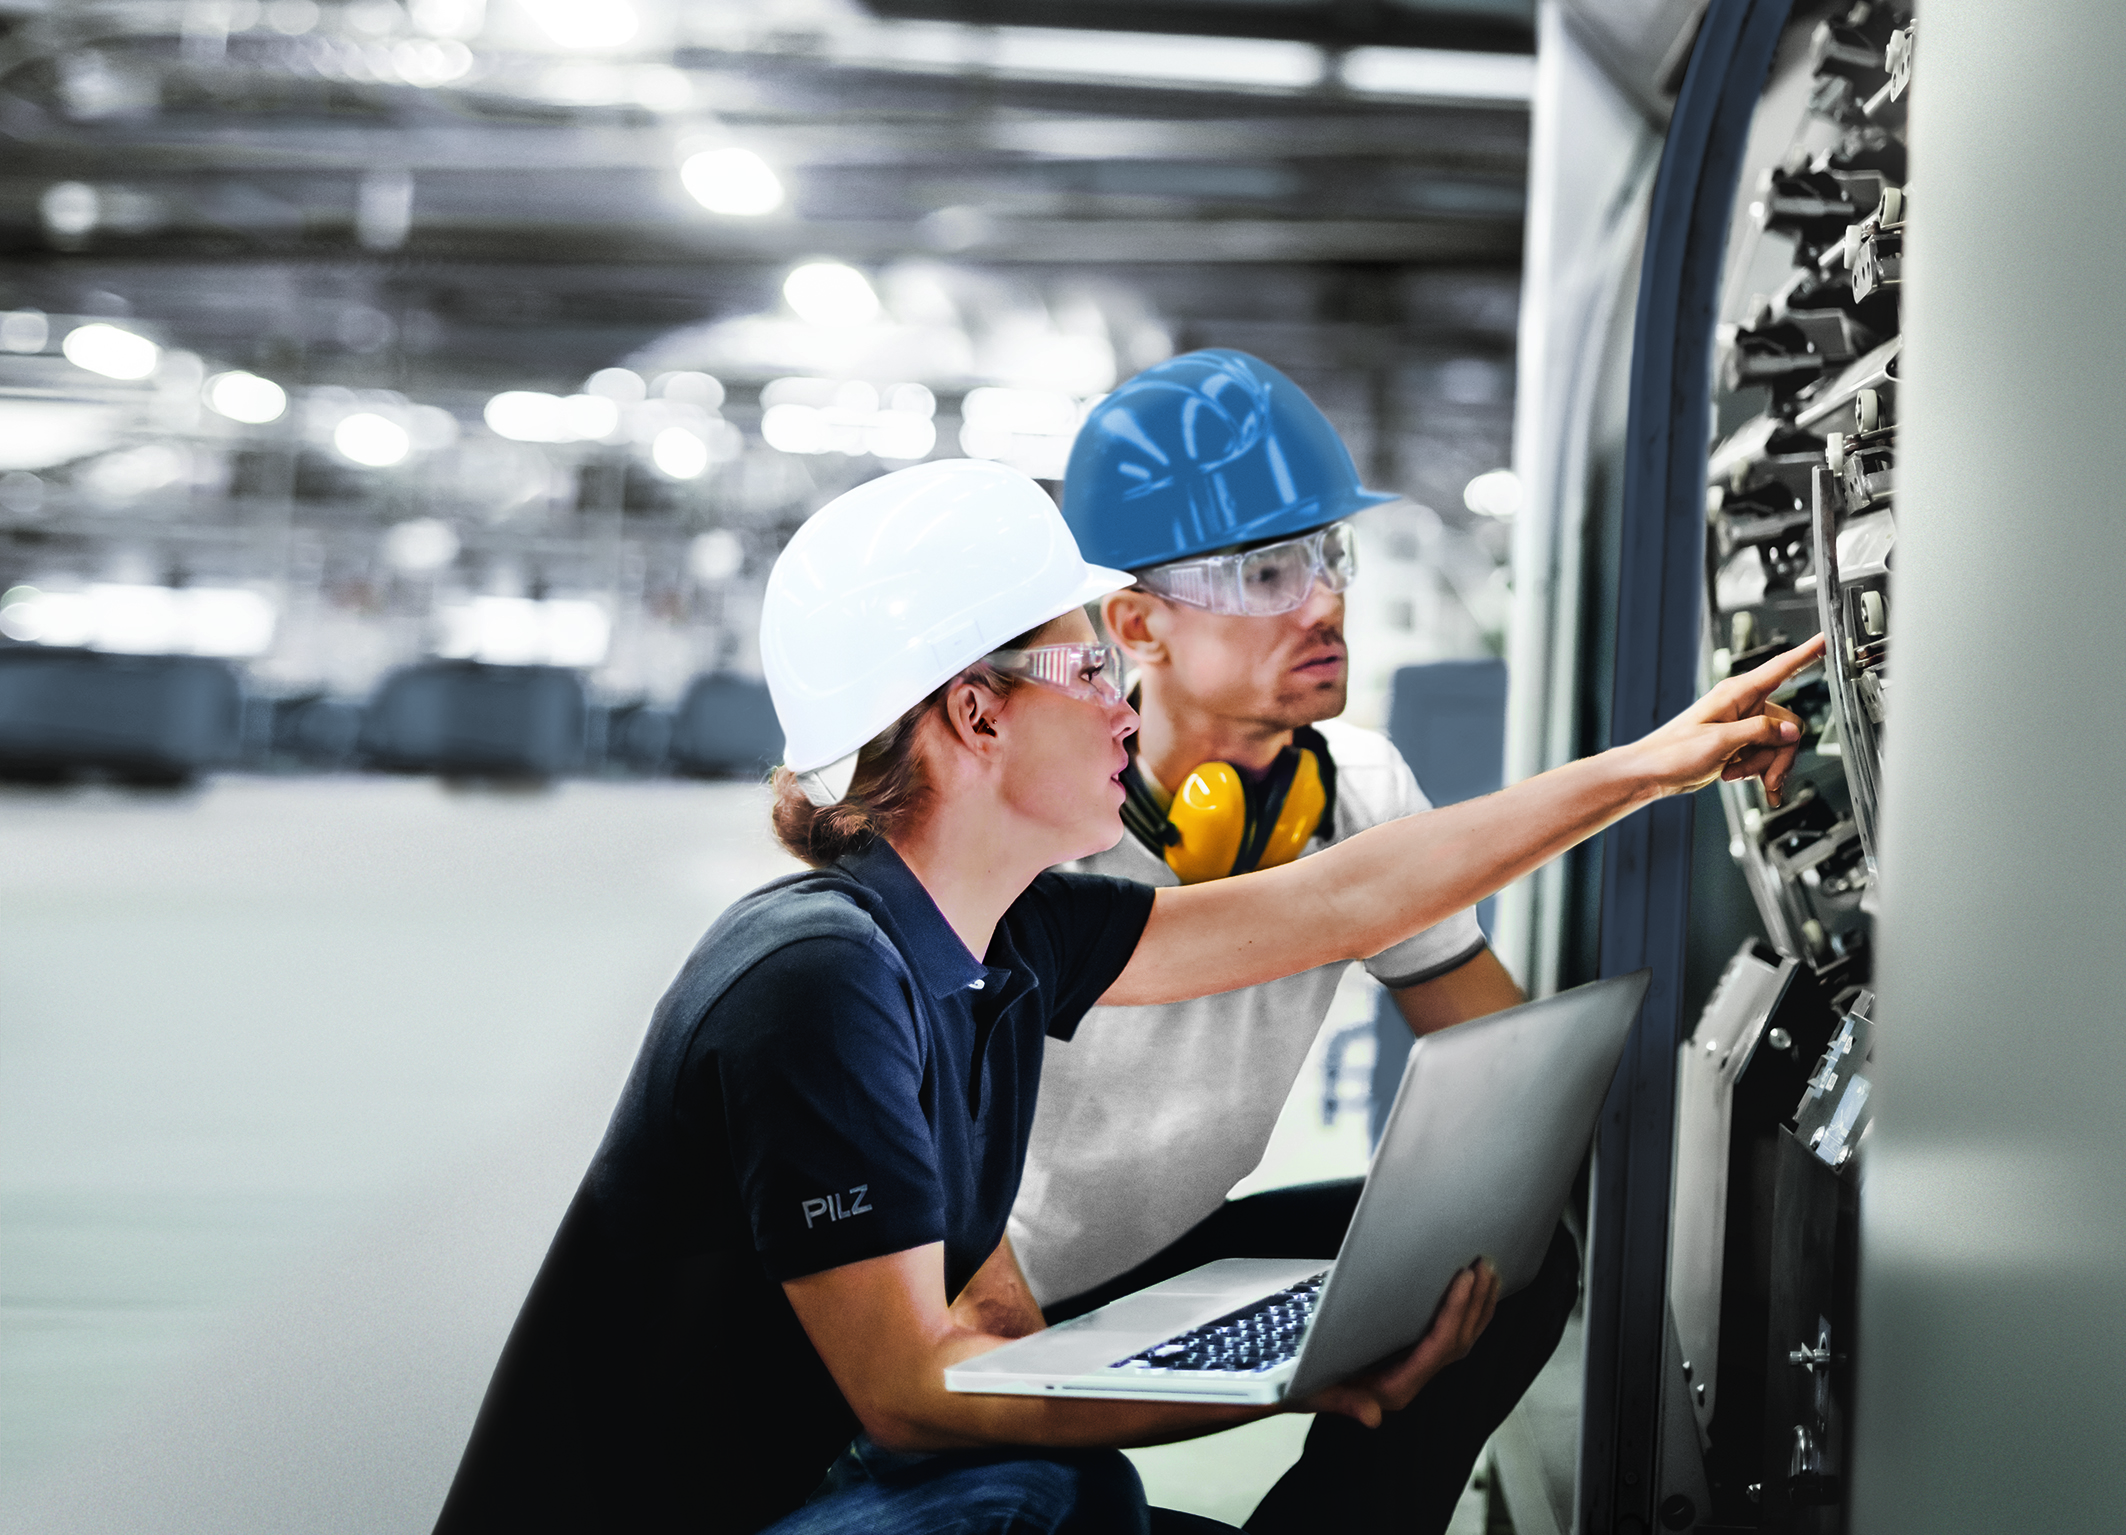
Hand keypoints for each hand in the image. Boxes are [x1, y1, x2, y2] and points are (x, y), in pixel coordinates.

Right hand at [1299, 1260, 1500, 1428]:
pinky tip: (1472, 1292)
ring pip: (1460, 1340)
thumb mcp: (1315, 1393)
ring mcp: (1413, 1372)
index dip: (1455, 1312)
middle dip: (1475, 1304)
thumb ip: (1345, 1403)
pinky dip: (1465, 1313)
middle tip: (1485, 1265)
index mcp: (1395, 1389)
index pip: (1438, 1348)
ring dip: (1477, 1306)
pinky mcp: (1409, 1359)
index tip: (1464, 1278)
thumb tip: (1373, 1419)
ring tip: (1488, 1271)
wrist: (1291, 1389)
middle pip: (1457, 1343)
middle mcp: (1410, 1382)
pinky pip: (1448, 1337)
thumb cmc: (1300, 1384)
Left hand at [1632, 635, 1825, 806]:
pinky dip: (1761, 772)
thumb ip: (1759, 733)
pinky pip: (1766, 755)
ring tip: (1736, 775)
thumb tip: (1791, 732)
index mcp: (1737, 694)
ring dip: (1764, 766)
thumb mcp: (1720, 741)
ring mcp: (1742, 725)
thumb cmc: (1673, 752)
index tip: (1826, 640)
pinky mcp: (1739, 743)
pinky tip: (1753, 785)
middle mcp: (1743, 705)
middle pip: (1787, 725)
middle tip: (1763, 776)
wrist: (1653, 773)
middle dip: (1777, 755)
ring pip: (1778, 744)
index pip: (1780, 668)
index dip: (1806, 653)